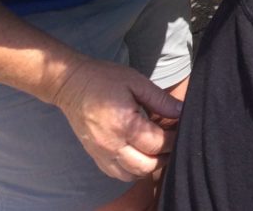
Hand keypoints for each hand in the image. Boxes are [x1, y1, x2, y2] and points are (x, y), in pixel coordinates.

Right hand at [51, 58, 182, 180]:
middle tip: (173, 139)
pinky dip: (133, 170)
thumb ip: (161, 100)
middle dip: (165, 155)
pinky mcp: (95, 156)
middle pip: (147, 165)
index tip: (182, 127)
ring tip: (159, 148)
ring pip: (132, 174)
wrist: (71, 84)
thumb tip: (182, 111)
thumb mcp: (137, 82)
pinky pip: (118, 174)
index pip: (157, 143)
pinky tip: (141, 154)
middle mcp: (111, 145)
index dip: (174, 138)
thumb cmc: (104, 79)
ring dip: (150, 166)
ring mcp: (101, 153)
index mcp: (123, 125)